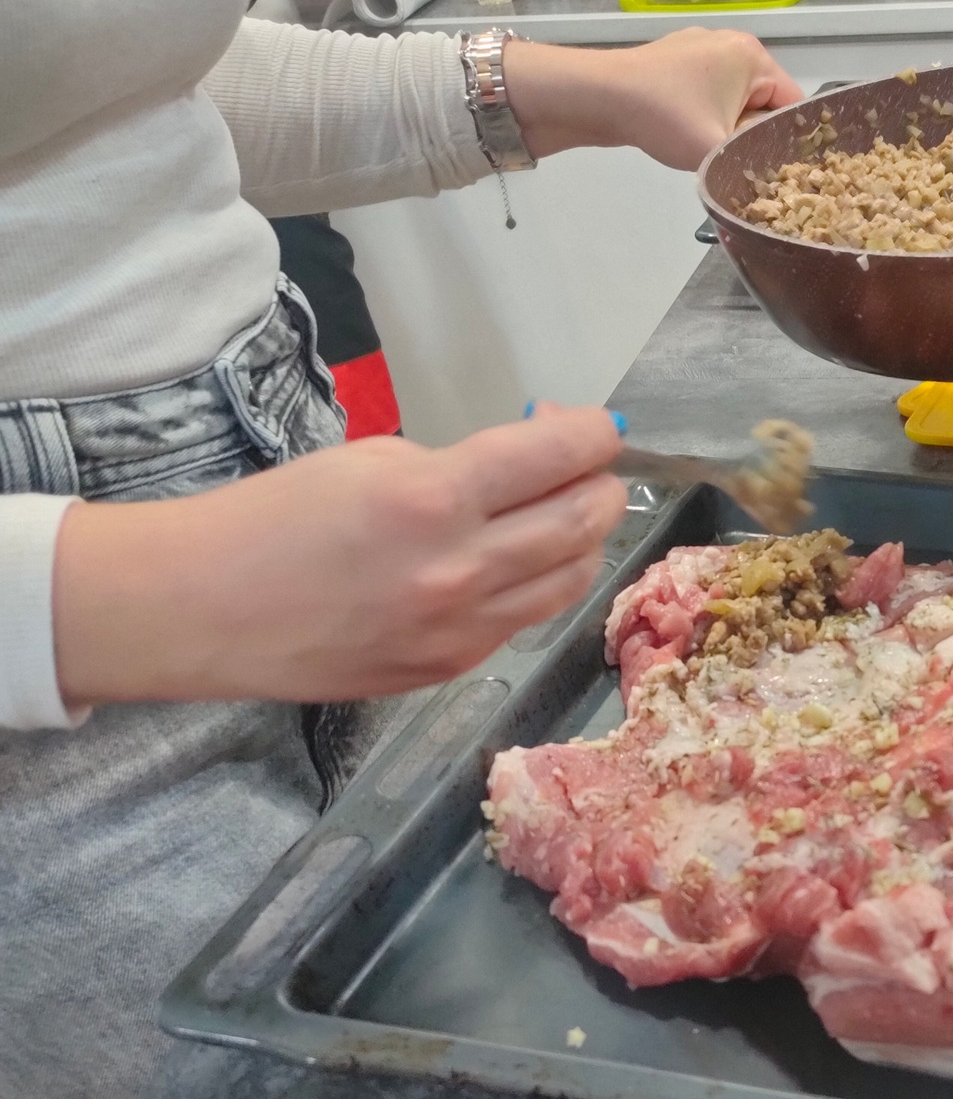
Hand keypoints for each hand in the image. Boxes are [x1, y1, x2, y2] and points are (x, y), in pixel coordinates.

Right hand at [53, 406, 628, 707]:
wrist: (205, 609)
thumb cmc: (276, 518)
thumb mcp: (371, 461)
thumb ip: (459, 468)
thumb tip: (527, 467)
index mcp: (433, 498)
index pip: (555, 459)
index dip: (593, 437)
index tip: (601, 429)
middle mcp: (460, 569)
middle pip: (582, 523)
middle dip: (601, 487)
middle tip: (593, 472)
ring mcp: (460, 629)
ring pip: (569, 581)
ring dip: (583, 541)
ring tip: (569, 515)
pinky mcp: (449, 668)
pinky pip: (521, 619)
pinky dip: (537, 584)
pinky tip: (521, 563)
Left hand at [504, 29, 804, 170]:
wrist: (599, 96)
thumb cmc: (665, 117)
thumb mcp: (720, 148)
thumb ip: (754, 158)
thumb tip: (770, 165)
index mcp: (753, 56)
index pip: (793, 104)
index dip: (789, 141)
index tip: (776, 169)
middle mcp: (732, 43)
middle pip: (764, 102)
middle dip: (753, 133)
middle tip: (738, 163)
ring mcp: (701, 47)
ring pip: (734, 100)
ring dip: (727, 127)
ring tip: (710, 150)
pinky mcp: (677, 59)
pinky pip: (708, 93)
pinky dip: (705, 115)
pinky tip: (687, 134)